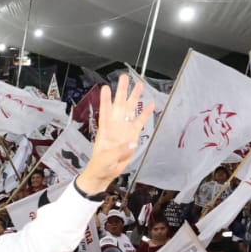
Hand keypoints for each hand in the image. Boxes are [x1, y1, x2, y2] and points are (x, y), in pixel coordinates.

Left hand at [75, 75, 154, 193]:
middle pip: (119, 105)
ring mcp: (124, 129)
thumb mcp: (107, 158)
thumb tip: (132, 143)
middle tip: (124, 77)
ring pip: (130, 110)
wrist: (105, 173)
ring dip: (134, 98)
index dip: (105, 100)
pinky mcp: (132, 136)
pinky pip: (139, 122)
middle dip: (122, 91)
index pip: (105, 111)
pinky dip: (145, 114)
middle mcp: (115, 126)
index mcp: (105, 129)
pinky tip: (150, 104)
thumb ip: (119, 150)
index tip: (105, 88)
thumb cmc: (100, 165)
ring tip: (139, 85)